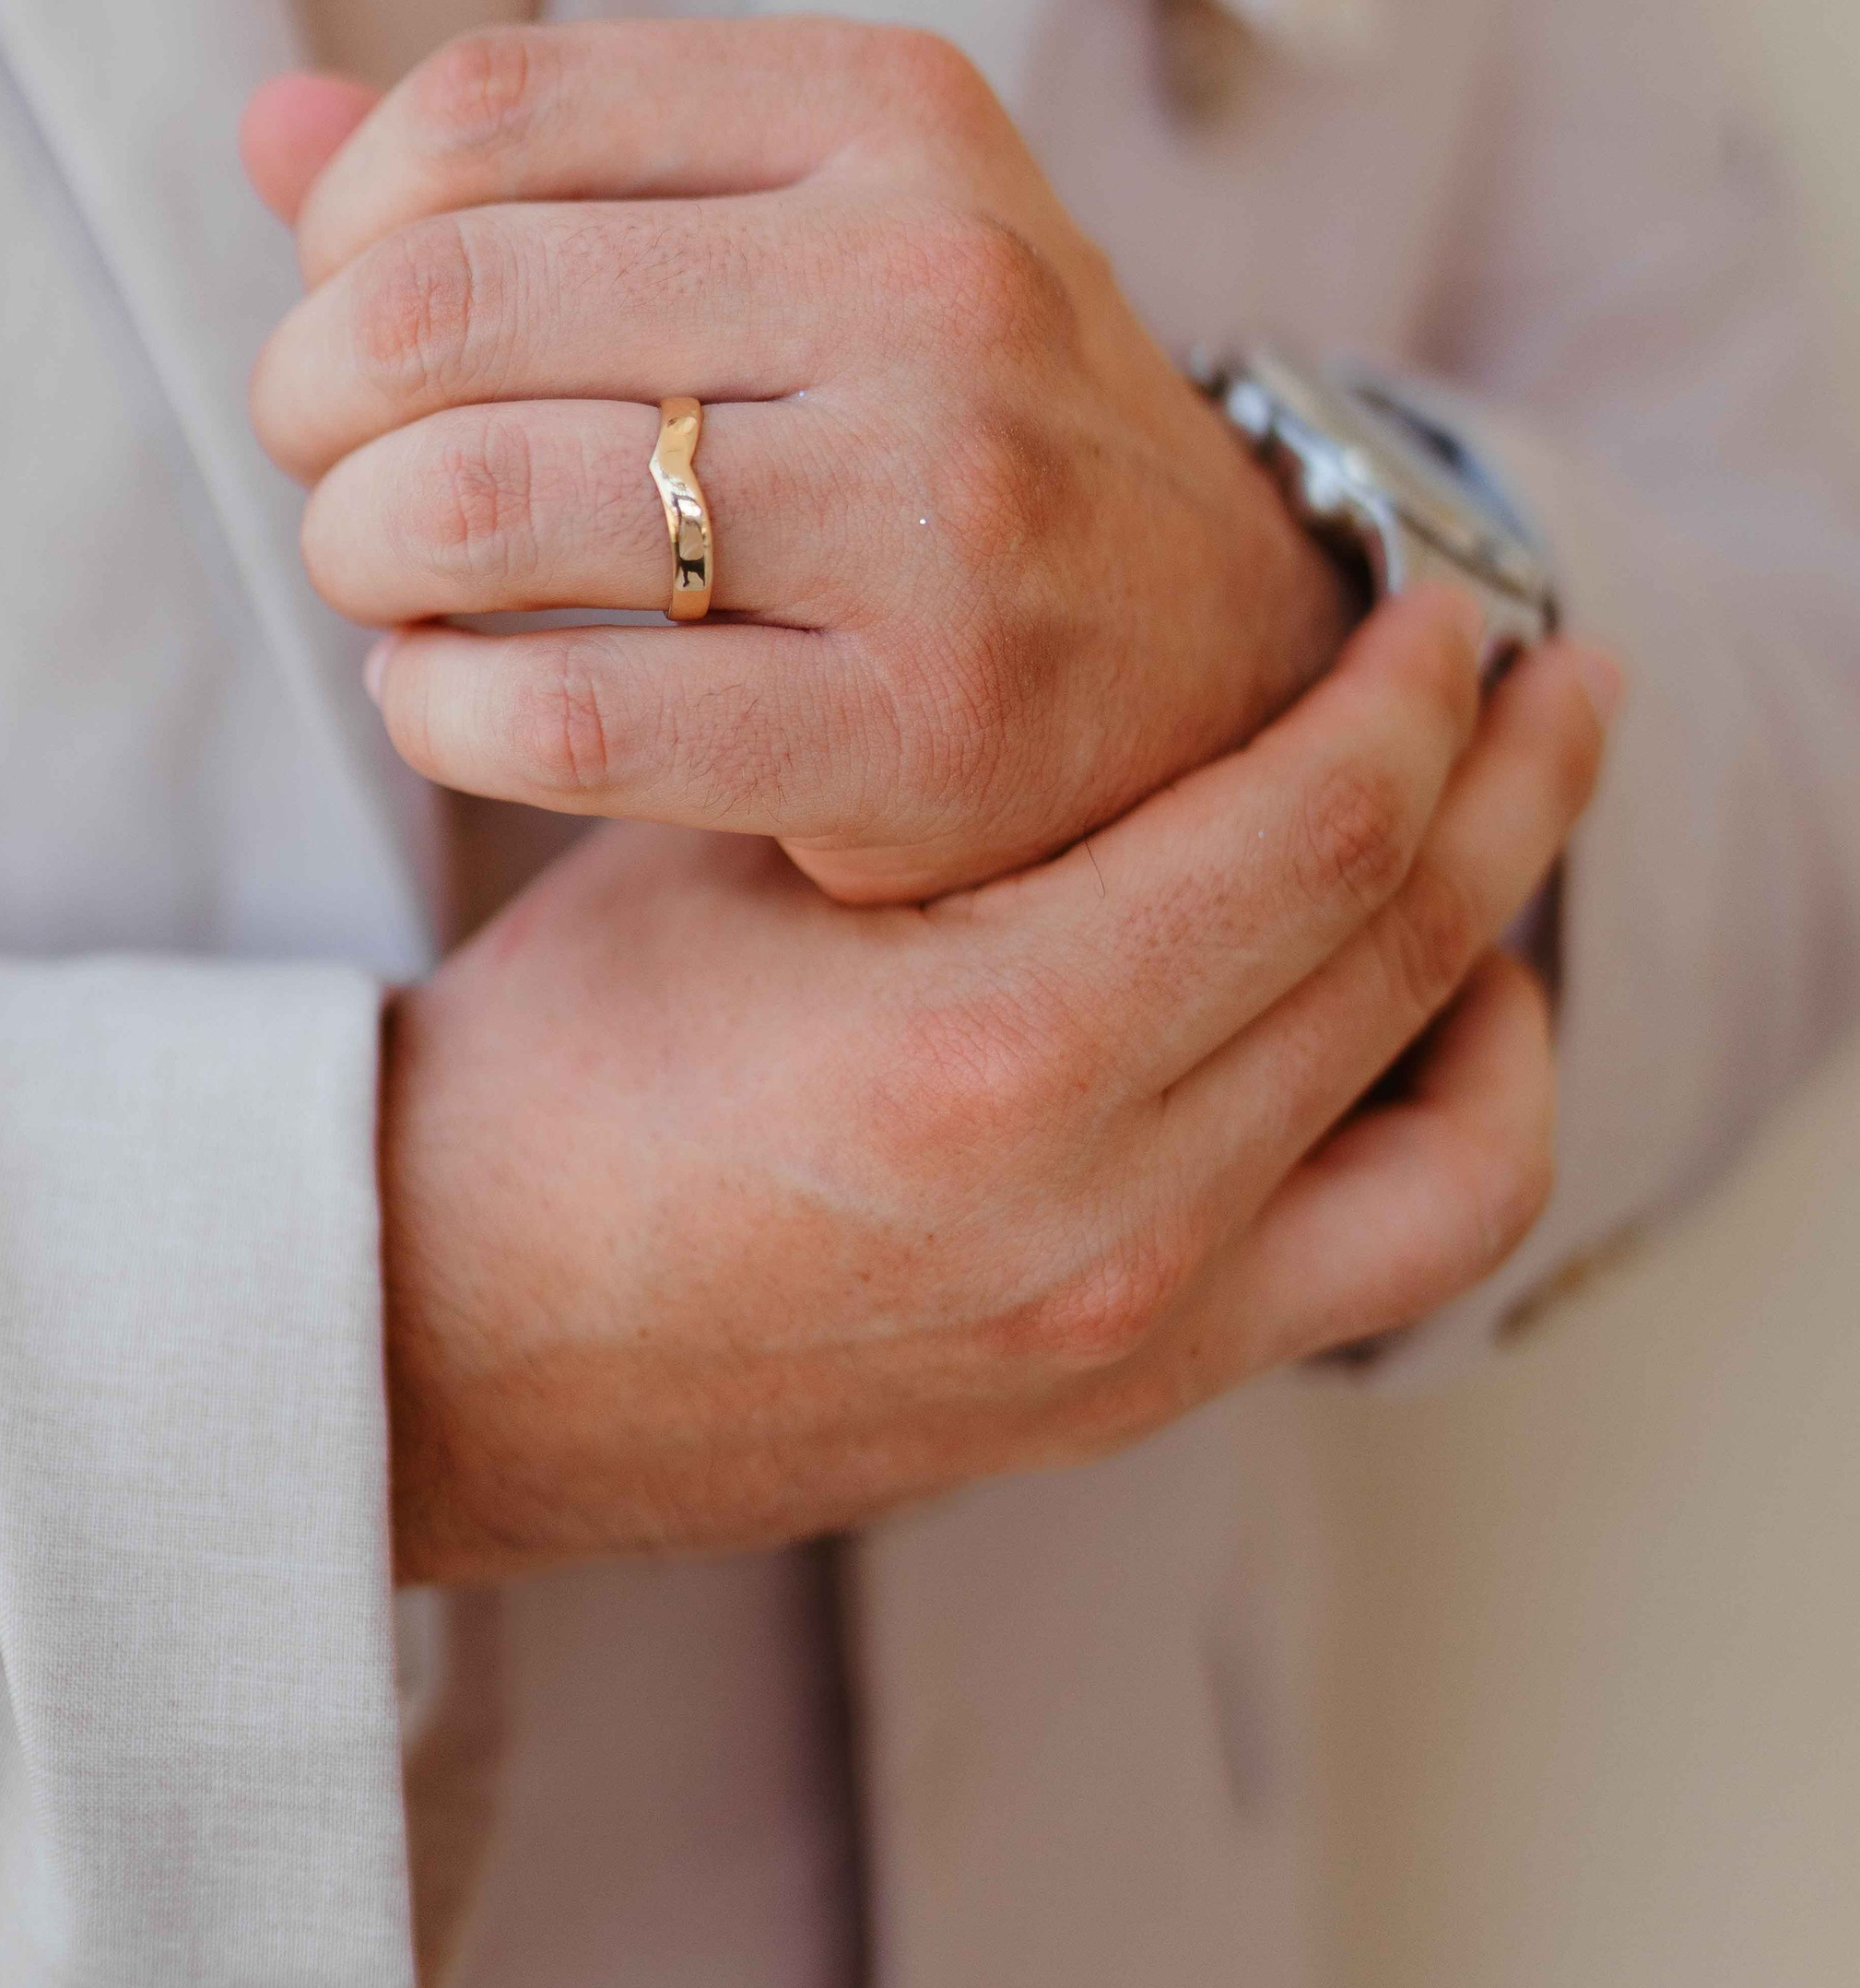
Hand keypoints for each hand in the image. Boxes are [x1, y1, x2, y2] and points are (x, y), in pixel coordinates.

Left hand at [245, 21, 1351, 902]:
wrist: (1228, 658)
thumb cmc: (951, 423)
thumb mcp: (815, 228)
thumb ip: (553, 173)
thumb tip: (268, 125)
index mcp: (896, 112)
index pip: (488, 105)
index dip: (345, 225)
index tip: (347, 313)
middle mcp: (940, 283)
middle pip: (445, 299)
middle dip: (314, 400)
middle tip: (331, 464)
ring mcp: (948, 509)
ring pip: (476, 502)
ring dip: (356, 553)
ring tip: (383, 578)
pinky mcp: (928, 727)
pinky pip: (561, 714)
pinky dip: (438, 710)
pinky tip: (454, 696)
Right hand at [376, 592, 1616, 1579]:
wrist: (436, 1342)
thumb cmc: (548, 1076)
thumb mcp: (726, 866)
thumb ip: (934, 769)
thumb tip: (1118, 621)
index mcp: (995, 1056)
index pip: (1312, 829)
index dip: (1404, 690)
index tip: (1441, 593)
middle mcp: (1108, 1220)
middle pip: (1409, 955)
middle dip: (1507, 787)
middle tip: (1552, 670)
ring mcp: (1135, 1335)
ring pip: (1450, 1130)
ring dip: (1501, 964)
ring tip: (1505, 857)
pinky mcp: (1125, 1394)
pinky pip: (1381, 1261)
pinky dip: (1437, 1130)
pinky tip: (1398, 1035)